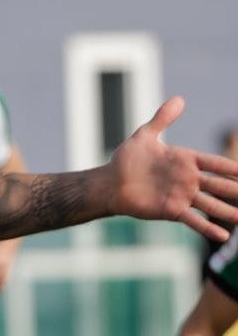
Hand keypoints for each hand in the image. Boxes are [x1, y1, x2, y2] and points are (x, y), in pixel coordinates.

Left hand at [107, 96, 237, 240]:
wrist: (110, 183)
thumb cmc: (127, 159)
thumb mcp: (145, 135)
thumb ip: (163, 119)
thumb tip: (179, 99)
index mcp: (186, 160)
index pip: (215, 163)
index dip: (233, 167)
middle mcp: (188, 179)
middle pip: (219, 185)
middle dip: (236, 189)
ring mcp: (181, 196)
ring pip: (211, 204)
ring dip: (227, 211)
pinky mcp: (171, 210)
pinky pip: (193, 220)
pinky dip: (207, 228)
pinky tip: (222, 236)